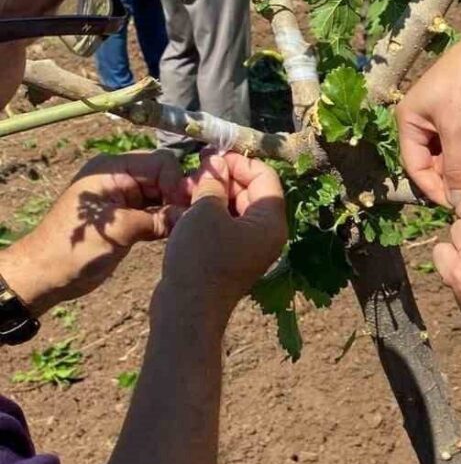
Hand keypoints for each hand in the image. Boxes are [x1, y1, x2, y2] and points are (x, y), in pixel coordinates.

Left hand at [0, 151, 187, 315]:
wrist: (47, 275)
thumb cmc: (74, 249)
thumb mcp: (120, 231)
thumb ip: (158, 220)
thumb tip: (193, 217)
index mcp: (112, 170)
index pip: (161, 162)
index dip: (177, 182)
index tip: (184, 208)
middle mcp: (121, 179)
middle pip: (165, 178)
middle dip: (179, 196)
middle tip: (191, 219)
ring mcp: (125, 199)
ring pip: (164, 196)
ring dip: (175, 210)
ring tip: (185, 228)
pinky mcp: (130, 218)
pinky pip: (158, 212)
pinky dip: (168, 221)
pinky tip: (176, 233)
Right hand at [159, 153, 286, 320]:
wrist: (187, 309)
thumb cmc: (201, 258)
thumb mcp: (205, 211)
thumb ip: (214, 183)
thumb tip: (216, 163)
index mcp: (271, 222)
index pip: (265, 177)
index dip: (241, 162)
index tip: (214, 154)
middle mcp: (266, 233)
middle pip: (252, 191)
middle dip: (226, 176)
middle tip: (198, 167)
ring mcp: (249, 246)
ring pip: (235, 207)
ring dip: (214, 192)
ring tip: (188, 183)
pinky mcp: (230, 256)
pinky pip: (225, 224)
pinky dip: (209, 211)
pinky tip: (187, 203)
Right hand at [396, 25, 460, 206]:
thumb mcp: (459, 131)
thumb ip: (455, 169)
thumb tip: (455, 200)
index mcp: (408, 121)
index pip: (415, 167)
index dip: (434, 187)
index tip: (455, 204)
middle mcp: (419, 120)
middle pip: (432, 162)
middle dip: (454, 167)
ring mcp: (439, 117)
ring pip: (451, 154)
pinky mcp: (459, 115)